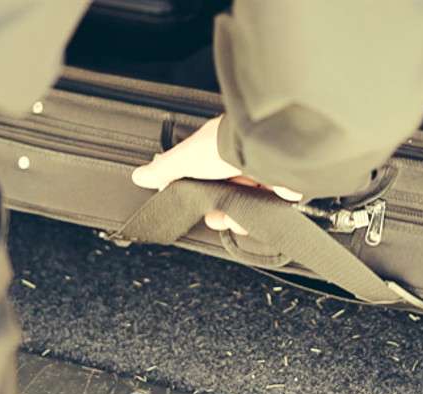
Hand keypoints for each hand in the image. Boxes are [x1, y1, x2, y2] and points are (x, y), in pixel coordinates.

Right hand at [131, 116, 301, 234]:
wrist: (263, 152)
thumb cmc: (227, 146)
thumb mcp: (185, 157)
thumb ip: (164, 169)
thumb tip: (140, 175)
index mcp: (221, 149)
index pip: (207, 176)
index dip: (199, 195)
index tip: (194, 205)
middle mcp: (244, 159)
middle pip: (226, 194)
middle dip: (216, 209)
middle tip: (213, 214)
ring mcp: (264, 174)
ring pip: (245, 205)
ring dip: (235, 216)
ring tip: (232, 217)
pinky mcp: (281, 188)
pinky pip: (266, 210)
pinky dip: (255, 218)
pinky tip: (249, 217)